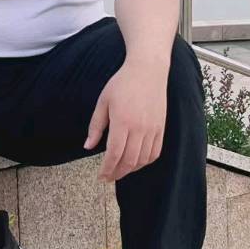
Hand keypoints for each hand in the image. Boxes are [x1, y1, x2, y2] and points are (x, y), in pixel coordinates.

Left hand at [84, 61, 167, 181]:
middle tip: (108, 177)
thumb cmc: (122, 83)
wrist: (148, 70)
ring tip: (120, 170)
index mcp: (122, 121)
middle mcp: (139, 128)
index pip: (114, 154)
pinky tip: (136, 162)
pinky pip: (155, 152)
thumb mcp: (103, 102)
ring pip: (142, 159)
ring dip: (130, 169)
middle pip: (129, 161)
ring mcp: (152, 129)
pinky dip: (145, 162)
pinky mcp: (161, 128)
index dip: (107, 169)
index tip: (101, 176)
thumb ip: (96, 126)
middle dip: (117, 173)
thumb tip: (88, 147)